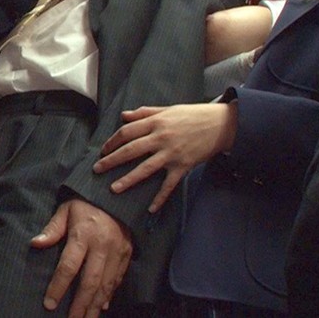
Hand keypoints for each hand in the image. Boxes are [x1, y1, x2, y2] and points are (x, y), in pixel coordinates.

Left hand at [31, 199, 131, 317]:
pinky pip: (118, 278)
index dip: (58, 286)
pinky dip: (109, 295)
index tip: (49, 304)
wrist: (117, 196)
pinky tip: (102, 307)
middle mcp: (102, 245)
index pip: (69, 265)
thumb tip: (35, 243)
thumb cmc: (85, 204)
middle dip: (80, 304)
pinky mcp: (127, 253)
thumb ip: (52, 229)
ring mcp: (117, 250)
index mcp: (84, 233)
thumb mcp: (66, 210)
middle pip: (90, 281)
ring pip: (106, 284)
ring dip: (95, 305)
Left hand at [94, 104, 236, 212]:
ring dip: (128, 180)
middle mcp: (161, 137)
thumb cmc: (193, 115)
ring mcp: (172, 153)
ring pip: (145, 168)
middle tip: (98, 169)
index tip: (103, 150)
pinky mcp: (183, 166)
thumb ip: (145, 113)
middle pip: (130, 150)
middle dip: (112, 160)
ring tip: (114, 189)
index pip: (127, 132)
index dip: (112, 141)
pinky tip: (151, 208)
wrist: (221, 124)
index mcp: (156, 122)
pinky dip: (160, 197)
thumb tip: (124, 115)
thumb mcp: (168, 110)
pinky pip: (169, 184)